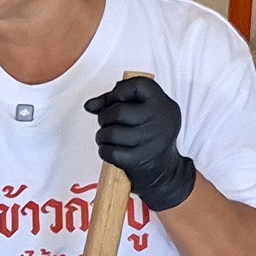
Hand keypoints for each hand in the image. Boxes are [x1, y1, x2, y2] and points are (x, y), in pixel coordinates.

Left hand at [83, 75, 196, 210]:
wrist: (165, 170)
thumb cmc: (148, 136)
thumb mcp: (141, 112)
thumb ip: (115, 102)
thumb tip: (90, 105)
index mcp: (163, 104)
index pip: (139, 85)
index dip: (120, 91)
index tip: (115, 100)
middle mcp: (161, 120)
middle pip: (119, 111)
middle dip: (105, 117)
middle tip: (107, 123)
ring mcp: (151, 141)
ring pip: (111, 132)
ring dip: (102, 135)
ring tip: (107, 137)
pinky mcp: (140, 160)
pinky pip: (111, 152)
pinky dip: (104, 150)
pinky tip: (109, 149)